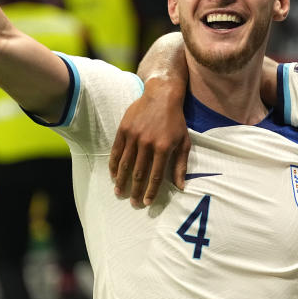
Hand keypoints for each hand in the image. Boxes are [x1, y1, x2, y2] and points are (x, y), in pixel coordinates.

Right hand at [109, 75, 190, 205]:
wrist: (161, 96)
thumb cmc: (176, 120)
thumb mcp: (184, 142)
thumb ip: (181, 165)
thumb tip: (181, 186)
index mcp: (163, 148)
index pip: (156, 175)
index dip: (151, 191)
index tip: (147, 202)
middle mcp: (147, 143)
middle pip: (139, 173)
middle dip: (136, 190)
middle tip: (133, 203)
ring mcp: (133, 136)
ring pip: (125, 164)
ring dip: (121, 181)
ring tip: (119, 192)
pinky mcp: (124, 130)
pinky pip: (116, 151)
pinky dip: (113, 165)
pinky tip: (113, 175)